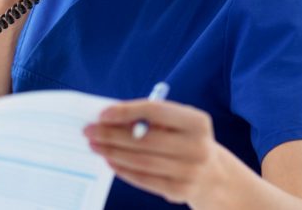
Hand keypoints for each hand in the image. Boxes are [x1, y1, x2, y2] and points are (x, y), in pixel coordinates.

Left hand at [83, 99, 227, 206]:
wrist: (212, 175)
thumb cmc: (184, 140)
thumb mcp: (176, 124)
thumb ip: (148, 118)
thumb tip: (108, 118)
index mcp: (197, 122)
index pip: (156, 111)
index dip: (126, 111)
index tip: (102, 114)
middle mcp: (197, 147)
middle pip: (145, 139)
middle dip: (112, 134)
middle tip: (89, 131)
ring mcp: (190, 171)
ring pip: (141, 161)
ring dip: (113, 152)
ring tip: (95, 146)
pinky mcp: (180, 190)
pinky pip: (144, 179)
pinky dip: (124, 170)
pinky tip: (110, 161)